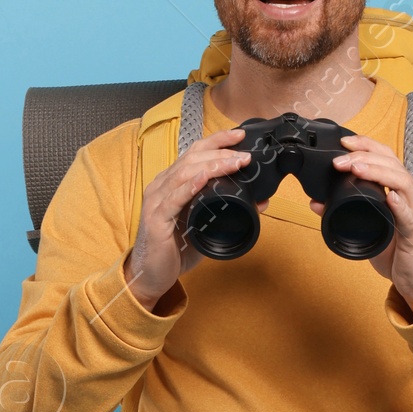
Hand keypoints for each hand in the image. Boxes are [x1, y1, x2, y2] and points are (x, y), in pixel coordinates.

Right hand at [124, 127, 248, 312]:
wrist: (152, 276)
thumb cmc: (176, 250)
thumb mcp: (206, 227)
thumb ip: (228, 212)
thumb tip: (260, 201)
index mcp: (172, 183)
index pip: (194, 153)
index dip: (216, 141)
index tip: (239, 135)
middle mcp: (162, 186)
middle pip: (191, 157)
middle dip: (220, 152)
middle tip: (244, 153)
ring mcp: (157, 201)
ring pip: (185, 173)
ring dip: (212, 166)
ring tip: (234, 163)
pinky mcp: (156, 219)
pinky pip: (174, 198)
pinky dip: (190, 186)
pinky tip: (203, 179)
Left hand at [311, 134, 412, 317]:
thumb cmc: (399, 254)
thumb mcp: (368, 230)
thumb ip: (345, 214)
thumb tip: (316, 203)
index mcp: (403, 191)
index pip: (387, 158)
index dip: (367, 146)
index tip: (344, 142)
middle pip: (392, 164)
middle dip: (364, 156)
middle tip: (340, 159)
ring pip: (401, 182)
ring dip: (377, 172)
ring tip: (356, 168)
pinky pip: (408, 215)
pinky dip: (398, 204)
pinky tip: (388, 197)